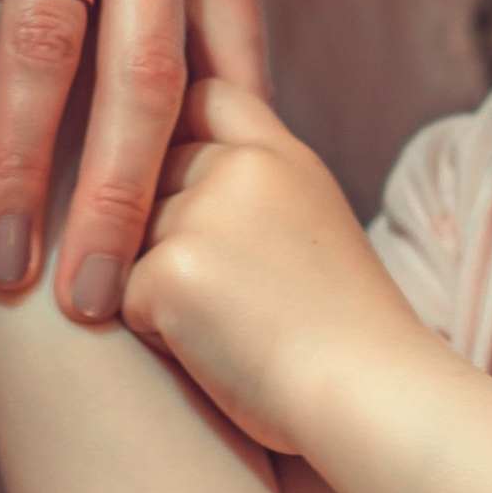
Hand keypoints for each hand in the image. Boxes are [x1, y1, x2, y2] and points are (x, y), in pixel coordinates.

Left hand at [125, 78, 412, 452]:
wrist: (370, 394)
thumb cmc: (345, 337)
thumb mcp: (313, 226)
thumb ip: (255, 190)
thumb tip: (177, 174)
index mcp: (281, 155)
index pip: (204, 97)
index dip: (176, 127)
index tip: (175, 170)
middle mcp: (239, 167)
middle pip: (150, 178)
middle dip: (161, 231)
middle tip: (231, 294)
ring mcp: (201, 215)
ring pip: (126, 239)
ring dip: (157, 285)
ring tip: (231, 326)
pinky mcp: (168, 272)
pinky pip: (121, 299)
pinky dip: (157, 335)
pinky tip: (217, 353)